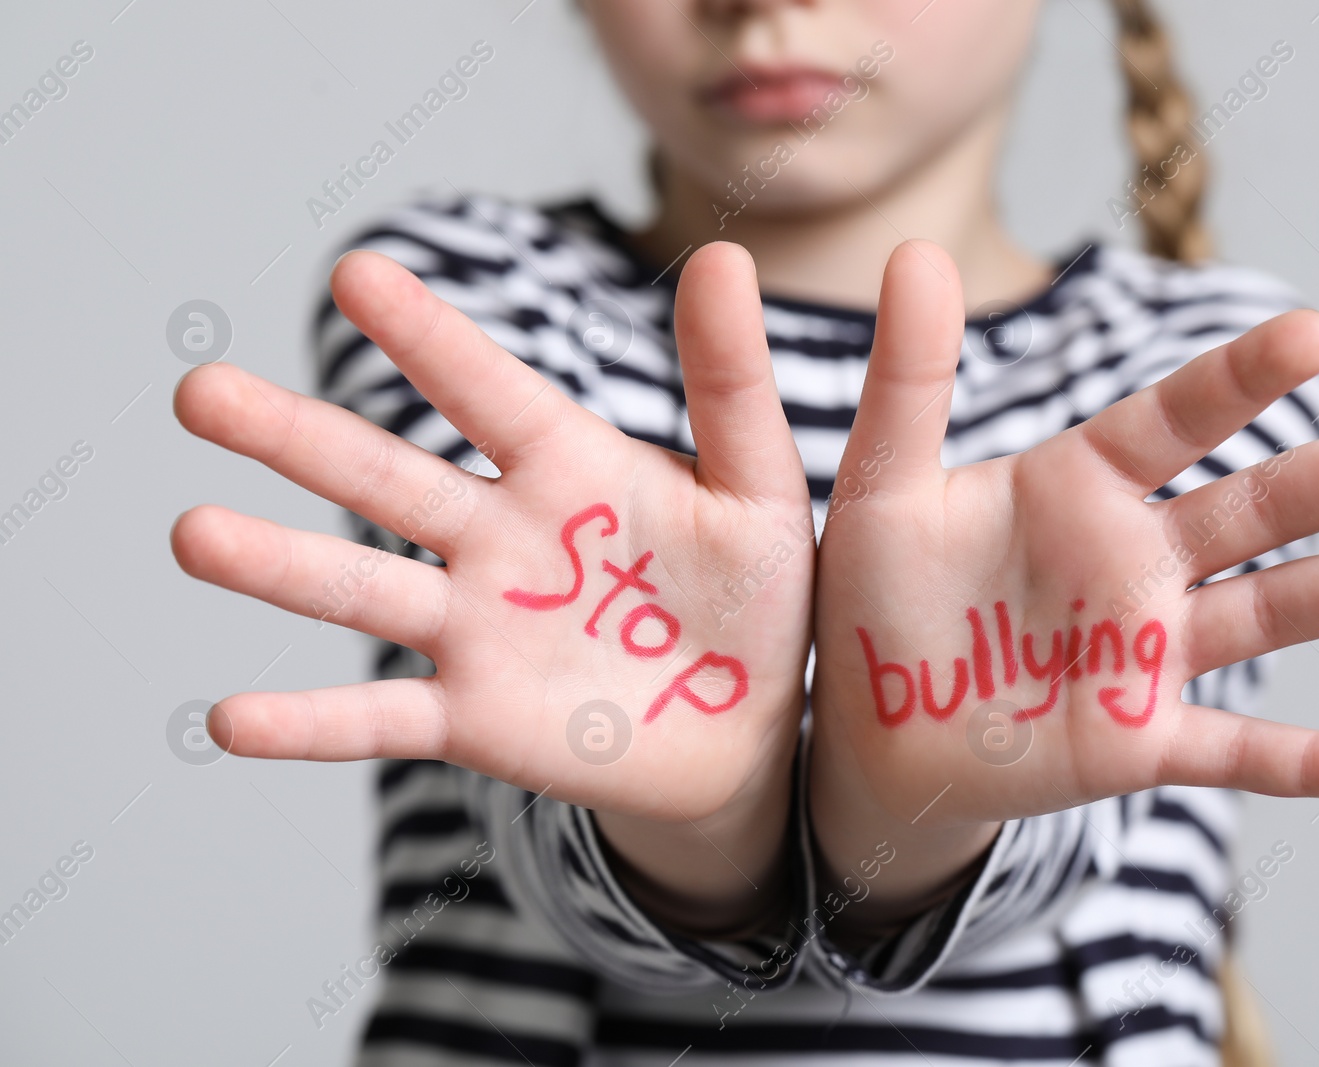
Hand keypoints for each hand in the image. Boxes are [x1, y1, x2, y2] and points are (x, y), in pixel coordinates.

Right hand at [172, 244, 813, 831]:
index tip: (357, 272)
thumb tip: (723, 255)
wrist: (747, 729)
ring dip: (277, 564)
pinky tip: (229, 718)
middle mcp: (501, 538)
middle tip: (200, 391)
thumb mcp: (757, 488)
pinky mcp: (474, 717)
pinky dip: (309, 723)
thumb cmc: (754, 596)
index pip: (488, 394)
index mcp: (569, 468)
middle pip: (387, 480)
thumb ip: (732, 385)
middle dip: (297, 438)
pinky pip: (381, 720)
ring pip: (363, 590)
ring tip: (191, 534)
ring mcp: (478, 629)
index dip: (430, 339)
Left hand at [807, 242, 1318, 921]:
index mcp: (1080, 485)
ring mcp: (1145, 650)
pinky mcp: (1136, 738)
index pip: (1174, 420)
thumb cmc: (881, 594)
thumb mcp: (882, 484)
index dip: (1239, 379)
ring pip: (1270, 611)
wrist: (877, 725)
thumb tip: (916, 251)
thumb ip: (909, 380)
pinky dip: (1308, 763)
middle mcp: (1134, 559)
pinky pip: (1233, 752)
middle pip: (1259, 506)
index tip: (1313, 333)